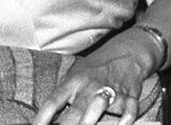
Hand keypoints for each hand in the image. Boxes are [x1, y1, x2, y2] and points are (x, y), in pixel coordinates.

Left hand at [32, 37, 153, 124]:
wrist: (127, 52)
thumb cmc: (96, 69)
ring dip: (89, 121)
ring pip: (98, 108)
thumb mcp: (75, 75)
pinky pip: (129, 111)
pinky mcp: (129, 96)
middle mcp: (91, 87)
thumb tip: (44, 119)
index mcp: (74, 82)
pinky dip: (125, 121)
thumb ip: (63, 95)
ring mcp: (111, 90)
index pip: (53, 102)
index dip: (41, 118)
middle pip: (74, 111)